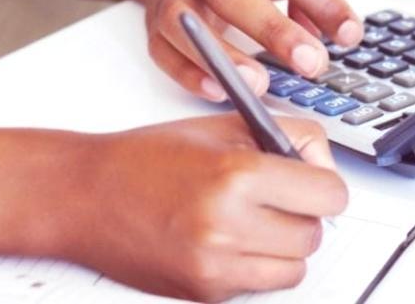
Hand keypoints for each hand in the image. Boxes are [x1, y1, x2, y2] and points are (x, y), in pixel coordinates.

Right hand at [63, 114, 348, 300]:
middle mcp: (229, 224)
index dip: (323, 183)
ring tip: (251, 220)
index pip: (329, 193)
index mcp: (236, 174)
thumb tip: (322, 161)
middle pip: (314, 233)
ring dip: (282, 246)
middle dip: (302, 214)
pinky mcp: (205, 292)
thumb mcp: (219, 127)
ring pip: (295, 267)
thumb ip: (282, 137)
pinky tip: (226, 240)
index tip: (311, 179)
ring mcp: (217, 266)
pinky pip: (260, 285)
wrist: (85, 196)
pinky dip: (254, 266)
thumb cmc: (145, 158)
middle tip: (276, 197)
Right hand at [134, 0, 361, 99]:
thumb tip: (329, 28)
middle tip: (312, 63)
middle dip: (273, 30)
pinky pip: (164, 50)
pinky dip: (189, 73)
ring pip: (188, 21)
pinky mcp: (153, 19)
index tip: (349, 34)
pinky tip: (219, 88)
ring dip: (225, 56)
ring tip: (261, 85)